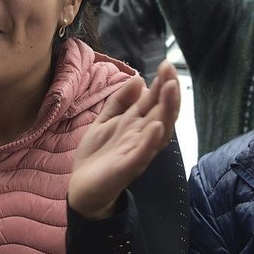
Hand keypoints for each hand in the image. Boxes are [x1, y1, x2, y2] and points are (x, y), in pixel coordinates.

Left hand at [68, 60, 180, 219]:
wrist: (82, 189)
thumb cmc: (98, 154)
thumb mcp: (106, 121)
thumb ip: (120, 101)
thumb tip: (139, 79)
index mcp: (137, 124)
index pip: (154, 101)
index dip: (161, 83)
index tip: (166, 64)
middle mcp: (142, 136)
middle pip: (161, 111)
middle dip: (168, 92)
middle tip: (171, 70)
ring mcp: (136, 152)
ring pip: (157, 130)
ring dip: (166, 110)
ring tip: (171, 89)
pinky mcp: (127, 168)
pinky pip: (142, 154)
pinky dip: (149, 142)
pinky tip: (155, 127)